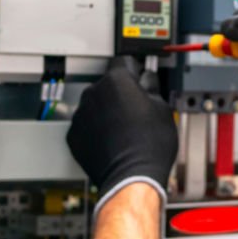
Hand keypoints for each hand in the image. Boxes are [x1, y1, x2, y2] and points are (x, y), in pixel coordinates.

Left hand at [67, 56, 178, 214]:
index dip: (136, 70)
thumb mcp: (163, 109)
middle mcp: (94, 93)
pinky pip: (86, 126)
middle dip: (121, 93)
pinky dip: (96, 130)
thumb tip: (147, 82)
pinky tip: (113, 141)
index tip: (140, 78)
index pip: (124, 61)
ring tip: (125, 130)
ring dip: (106, 112)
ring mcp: (81, 115)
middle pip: (108, 84)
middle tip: (138, 110)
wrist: (131, 177)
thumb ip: (152, 88)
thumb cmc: (149, 146)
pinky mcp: (74, 135)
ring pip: (96, 105)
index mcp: (117, 81)